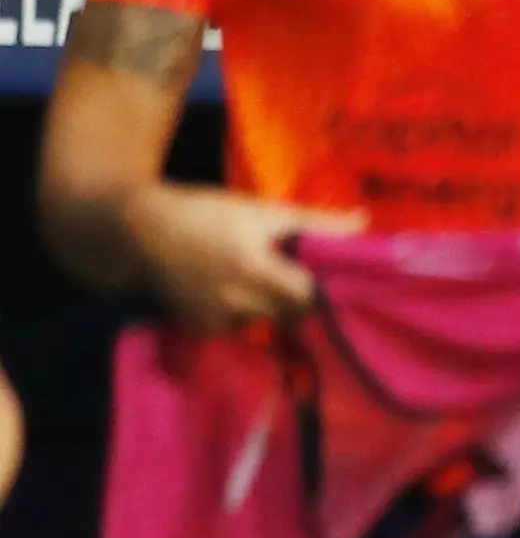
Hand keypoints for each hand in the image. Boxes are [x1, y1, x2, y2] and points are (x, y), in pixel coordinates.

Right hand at [127, 187, 359, 329]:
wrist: (137, 231)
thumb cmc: (204, 213)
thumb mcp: (260, 210)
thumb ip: (315, 222)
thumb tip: (364, 221)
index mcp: (255, 267)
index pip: (310, 296)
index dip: (327, 292)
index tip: (335, 282)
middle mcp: (236, 299)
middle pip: (293, 313)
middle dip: (303, 300)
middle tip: (300, 279)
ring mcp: (217, 317)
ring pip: (267, 321)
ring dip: (272, 307)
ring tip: (260, 280)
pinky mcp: (201, 327)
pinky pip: (239, 327)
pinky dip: (244, 313)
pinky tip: (232, 291)